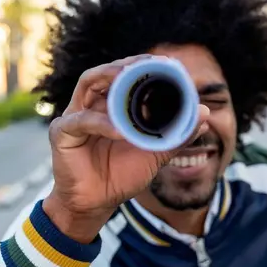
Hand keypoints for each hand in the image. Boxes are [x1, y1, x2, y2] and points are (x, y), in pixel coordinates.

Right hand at [43, 55, 208, 241]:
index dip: (144, 65)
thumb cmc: (121, 175)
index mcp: (112, 105)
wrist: (97, 204)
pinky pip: (82, 121)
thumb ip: (177, 135)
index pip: (126, 75)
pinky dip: (102, 123)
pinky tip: (120, 130)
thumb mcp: (155, 154)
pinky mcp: (62, 133)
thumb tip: (204, 113)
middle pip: (106, 71)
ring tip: (129, 78)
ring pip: (89, 83)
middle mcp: (93, 104)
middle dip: (127, 64)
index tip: (167, 62)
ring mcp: (76, 115)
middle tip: (150, 63)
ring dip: (109, 77)